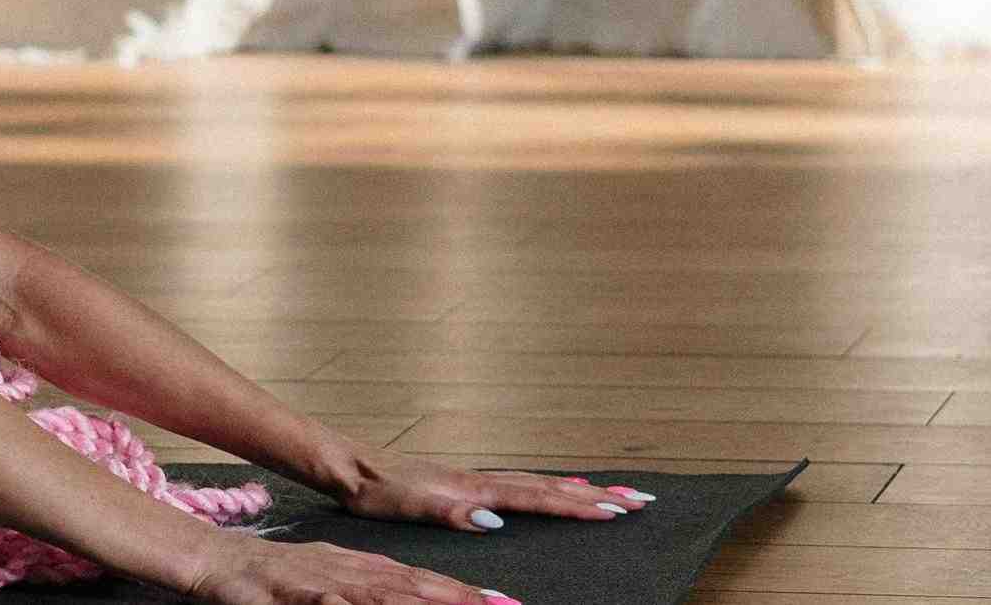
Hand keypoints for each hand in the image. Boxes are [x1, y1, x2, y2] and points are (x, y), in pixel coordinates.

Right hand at [182, 524, 512, 604]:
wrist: (220, 562)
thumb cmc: (276, 580)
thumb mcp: (329, 584)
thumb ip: (370, 592)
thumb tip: (407, 596)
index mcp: (361, 570)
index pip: (419, 583)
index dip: (460, 593)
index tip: (500, 602)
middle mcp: (349, 572)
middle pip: (411, 588)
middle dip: (456, 599)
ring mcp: (324, 582)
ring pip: (379, 595)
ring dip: (420, 602)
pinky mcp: (293, 595)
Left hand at [338, 452, 652, 532]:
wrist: (349, 468)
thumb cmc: (375, 490)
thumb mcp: (408, 507)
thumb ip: (450, 512)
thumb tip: (495, 522)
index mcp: (473, 488)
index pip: (536, 498)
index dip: (577, 506)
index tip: (618, 511)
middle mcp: (480, 480)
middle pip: (549, 487)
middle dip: (596, 496)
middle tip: (640, 501)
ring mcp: (474, 479)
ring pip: (538, 483)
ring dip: (578, 490)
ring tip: (616, 493)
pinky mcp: (465, 484)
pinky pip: (520, 484)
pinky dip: (548, 487)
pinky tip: (556, 490)